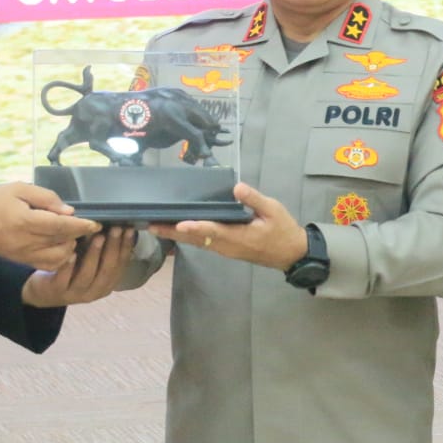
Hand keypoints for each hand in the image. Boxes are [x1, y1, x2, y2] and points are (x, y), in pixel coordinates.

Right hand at [0, 183, 96, 270]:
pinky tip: (63, 245)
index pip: (60, 226)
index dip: (81, 226)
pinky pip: (48, 264)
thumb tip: (69, 211)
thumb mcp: (19, 189)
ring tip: (74, 235)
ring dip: (71, 248)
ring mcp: (24, 254)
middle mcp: (25, 242)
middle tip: (89, 227)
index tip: (96, 223)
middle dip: (79, 236)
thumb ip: (46, 198)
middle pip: (62, 242)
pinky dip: (61, 258)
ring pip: (59, 258)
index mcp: (24, 221)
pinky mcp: (22, 261)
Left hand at [21, 226, 136, 307]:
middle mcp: (95, 291)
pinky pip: (64, 279)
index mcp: (107, 284)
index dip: (126, 247)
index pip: (120, 265)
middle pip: (107, 270)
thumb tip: (117, 226)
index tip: (129, 229)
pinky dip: (69, 266)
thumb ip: (101, 252)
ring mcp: (76, 293)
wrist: (45, 293)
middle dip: (113, 248)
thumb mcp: (90, 264)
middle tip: (115, 229)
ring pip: (88, 275)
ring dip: (94, 255)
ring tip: (98, 237)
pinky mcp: (58, 292)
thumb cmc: (72, 272)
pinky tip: (72, 253)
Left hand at [149, 182, 307, 269]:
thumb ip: (254, 200)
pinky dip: (187, 237)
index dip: (196, 227)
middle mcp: (227, 246)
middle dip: (173, 233)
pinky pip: (201, 243)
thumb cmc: (283, 230)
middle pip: (196, 239)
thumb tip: (237, 188)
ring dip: (176, 236)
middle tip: (151, 225)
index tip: (178, 224)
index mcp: (239, 237)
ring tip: (156, 227)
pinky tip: (176, 231)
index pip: (213, 231)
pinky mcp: (225, 249)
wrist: (291, 254)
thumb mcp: (273, 211)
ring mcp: (225, 250)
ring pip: (196, 243)